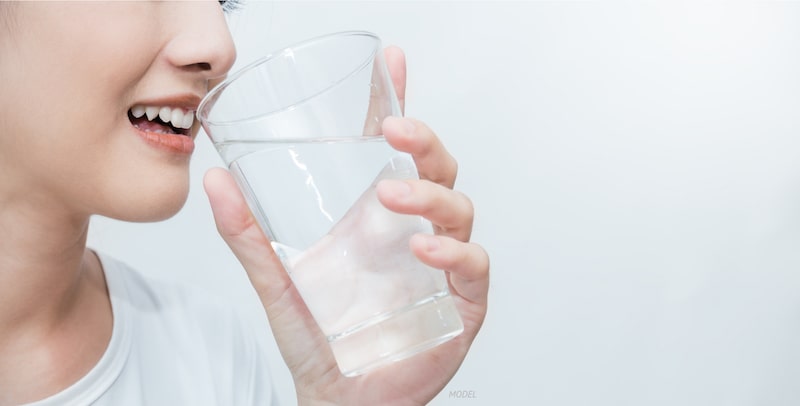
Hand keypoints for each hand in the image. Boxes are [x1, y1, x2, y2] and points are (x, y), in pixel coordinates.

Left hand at [203, 47, 489, 404]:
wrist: (339, 399)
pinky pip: (473, 265)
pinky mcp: (460, 303)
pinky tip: (423, 248)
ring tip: (394, 199)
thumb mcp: (277, 281)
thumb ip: (247, 236)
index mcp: (378, 219)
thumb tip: (216, 181)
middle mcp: (415, 233)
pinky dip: (454, 251)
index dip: (400, 105)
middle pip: (438, 169)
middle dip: (423, 141)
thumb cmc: (318, 341)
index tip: (390, 65)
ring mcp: (442, 265)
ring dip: (431, 196)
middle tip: (394, 129)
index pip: (397, 153)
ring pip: (459, 208)